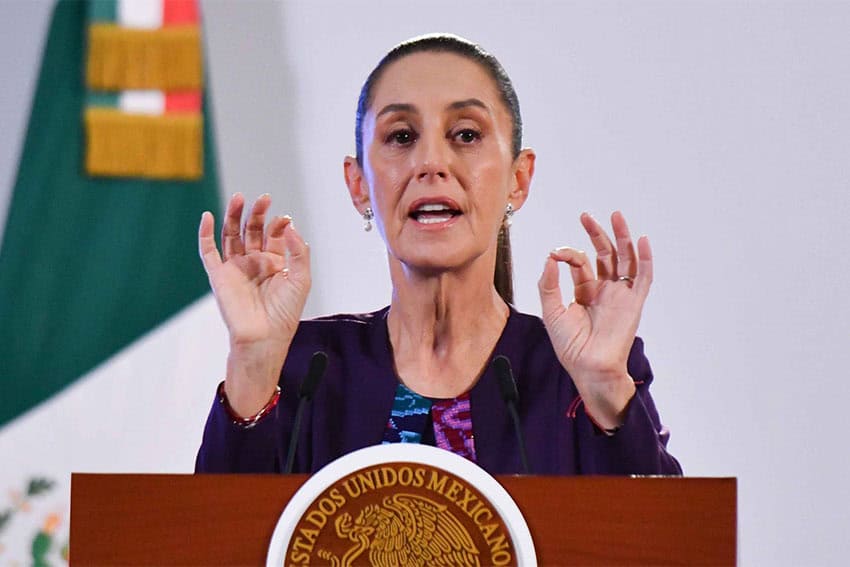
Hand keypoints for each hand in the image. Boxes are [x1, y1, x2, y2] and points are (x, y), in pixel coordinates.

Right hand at [198, 193, 310, 414]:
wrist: (264, 337)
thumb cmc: (285, 313)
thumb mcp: (301, 279)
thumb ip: (299, 251)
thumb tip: (289, 225)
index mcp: (274, 263)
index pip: (274, 235)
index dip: (279, 225)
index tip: (284, 220)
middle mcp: (254, 262)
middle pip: (252, 230)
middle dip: (257, 214)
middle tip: (263, 199)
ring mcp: (235, 268)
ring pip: (231, 235)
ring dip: (234, 216)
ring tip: (239, 197)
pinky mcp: (218, 275)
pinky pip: (208, 251)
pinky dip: (205, 233)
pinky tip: (208, 216)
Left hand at [537, 211, 651, 428]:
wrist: (588, 367)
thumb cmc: (570, 346)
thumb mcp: (551, 311)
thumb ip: (549, 284)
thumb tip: (550, 257)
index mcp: (586, 292)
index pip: (581, 263)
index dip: (568, 254)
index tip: (556, 254)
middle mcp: (605, 290)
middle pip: (605, 255)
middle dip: (597, 234)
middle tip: (586, 216)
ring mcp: (620, 295)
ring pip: (625, 260)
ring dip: (622, 238)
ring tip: (616, 216)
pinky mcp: (633, 303)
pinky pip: (643, 278)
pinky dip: (644, 259)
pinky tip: (641, 241)